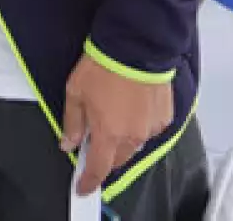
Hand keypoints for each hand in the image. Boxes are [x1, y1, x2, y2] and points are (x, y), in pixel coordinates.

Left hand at [61, 54, 172, 194]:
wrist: (135, 47)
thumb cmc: (104, 66)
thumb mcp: (76, 93)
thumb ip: (72, 123)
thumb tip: (69, 142)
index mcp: (109, 133)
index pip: (99, 169)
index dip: (89, 181)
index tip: (83, 186)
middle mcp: (133, 136)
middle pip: (117, 159)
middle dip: (105, 155)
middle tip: (94, 138)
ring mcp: (151, 127)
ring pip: (134, 145)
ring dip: (122, 138)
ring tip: (112, 113)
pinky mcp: (164, 117)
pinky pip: (148, 130)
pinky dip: (137, 125)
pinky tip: (130, 108)